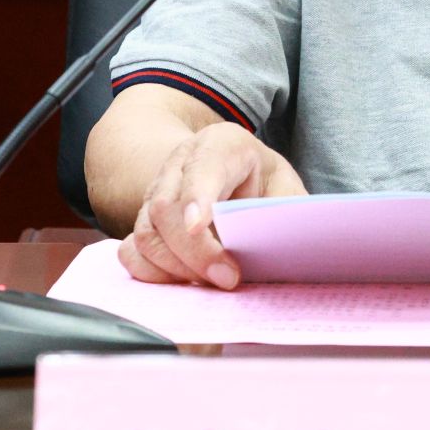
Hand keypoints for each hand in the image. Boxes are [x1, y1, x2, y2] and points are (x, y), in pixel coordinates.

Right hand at [116, 122, 304, 287]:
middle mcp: (180, 164)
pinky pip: (131, 250)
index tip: (199, 226)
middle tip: (228, 278)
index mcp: (222, 145)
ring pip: (147, 233)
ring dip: (176, 268)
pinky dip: (153, 273)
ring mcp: (156, 192)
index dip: (198, 196)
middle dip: (195, 251)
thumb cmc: (262, 181)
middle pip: (167, 208)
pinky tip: (183, 283)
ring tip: (211, 284)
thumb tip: (297, 244)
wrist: (231, 169)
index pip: (203, 167)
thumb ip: (289, 211)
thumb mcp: (285, 186)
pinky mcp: (144, 222)